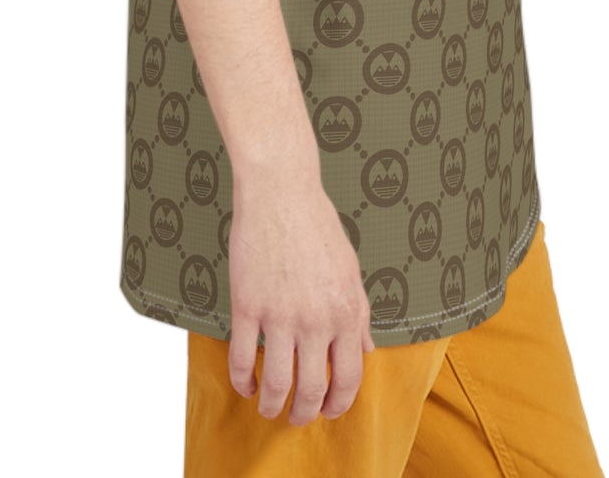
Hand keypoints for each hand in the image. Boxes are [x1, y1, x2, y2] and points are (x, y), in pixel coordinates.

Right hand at [226, 170, 378, 424]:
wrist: (280, 190)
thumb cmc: (317, 224)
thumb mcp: (351, 268)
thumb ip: (359, 312)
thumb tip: (368, 348)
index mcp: (346, 310)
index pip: (349, 376)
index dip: (340, 402)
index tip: (330, 411)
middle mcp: (316, 318)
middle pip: (312, 389)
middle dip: (305, 413)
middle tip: (297, 417)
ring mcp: (279, 313)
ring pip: (276, 383)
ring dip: (272, 406)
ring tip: (269, 409)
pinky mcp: (247, 304)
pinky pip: (241, 359)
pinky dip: (242, 382)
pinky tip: (245, 385)